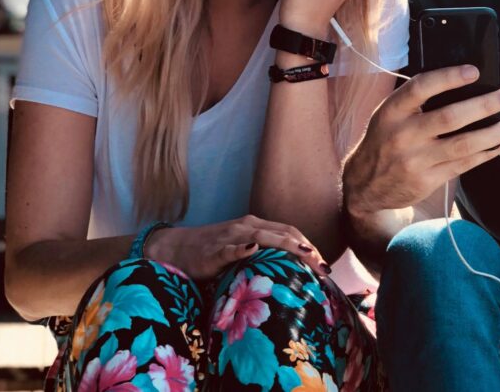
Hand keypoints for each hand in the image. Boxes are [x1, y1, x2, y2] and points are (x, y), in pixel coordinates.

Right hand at [145, 215, 330, 279]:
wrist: (175, 248)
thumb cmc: (211, 253)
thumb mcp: (241, 250)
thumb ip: (262, 256)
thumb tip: (291, 274)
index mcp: (255, 226)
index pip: (289, 232)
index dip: (308, 245)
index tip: (324, 263)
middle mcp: (246, 227)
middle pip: (283, 233)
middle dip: (306, 248)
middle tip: (323, 267)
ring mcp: (230, 237)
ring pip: (262, 236)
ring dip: (286, 245)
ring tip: (305, 254)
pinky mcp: (213, 250)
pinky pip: (229, 248)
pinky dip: (242, 248)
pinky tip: (253, 249)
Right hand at [343, 65, 499, 215]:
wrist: (364, 185)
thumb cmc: (384, 140)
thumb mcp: (388, 115)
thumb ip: (416, 102)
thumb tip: (464, 86)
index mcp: (392, 111)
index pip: (421, 87)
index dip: (449, 77)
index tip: (475, 71)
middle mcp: (403, 134)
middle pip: (450, 117)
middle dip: (484, 105)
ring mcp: (415, 160)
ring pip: (463, 144)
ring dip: (493, 133)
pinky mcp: (427, 180)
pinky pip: (463, 164)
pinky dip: (486, 153)